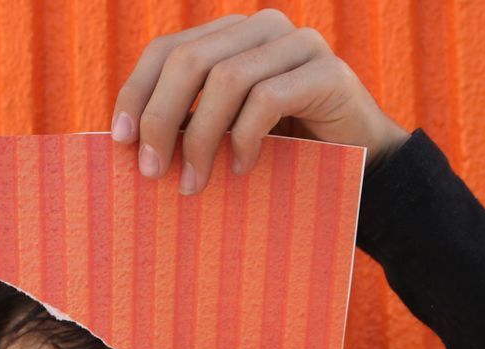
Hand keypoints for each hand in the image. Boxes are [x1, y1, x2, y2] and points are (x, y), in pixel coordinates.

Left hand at [110, 9, 410, 194]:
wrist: (363, 169)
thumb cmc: (285, 156)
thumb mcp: (226, 134)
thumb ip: (189, 123)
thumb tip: (127, 143)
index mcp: (231, 36)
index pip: (167, 50)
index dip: (137, 92)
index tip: (120, 140)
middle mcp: (262, 28)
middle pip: (189, 60)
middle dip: (162, 118)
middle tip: (152, 172)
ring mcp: (297, 44)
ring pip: (225, 79)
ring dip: (202, 137)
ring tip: (193, 183)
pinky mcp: (326, 71)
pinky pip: (267, 98)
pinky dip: (245, 137)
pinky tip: (241, 168)